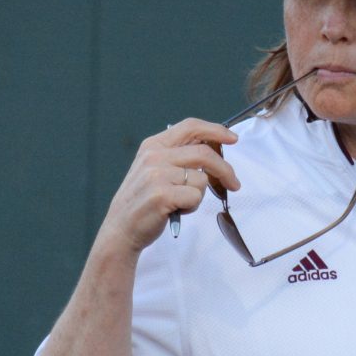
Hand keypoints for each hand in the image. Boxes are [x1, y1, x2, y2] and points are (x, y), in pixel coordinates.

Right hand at [98, 119, 241, 255]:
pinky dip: (192, 206)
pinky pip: (195, 196)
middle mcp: (154, 156)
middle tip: (234, 183)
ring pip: (201, 179)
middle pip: (204, 153)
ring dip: (199, 195)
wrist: (121, 228)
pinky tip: (177, 209)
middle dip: (225, 169)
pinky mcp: (162, 195)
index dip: (215, 130)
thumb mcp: (153, 168)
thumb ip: (178, 156)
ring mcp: (157, 175)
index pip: (190, 127)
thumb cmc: (143, 200)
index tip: (232, 138)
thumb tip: (214, 149)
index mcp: (153, 145)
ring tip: (181, 202)